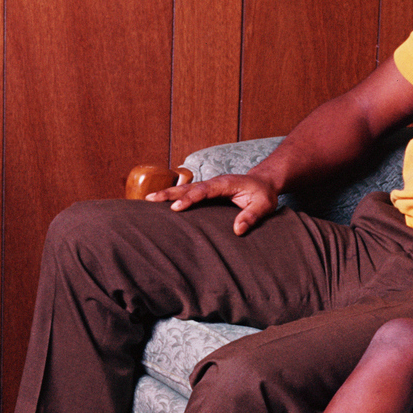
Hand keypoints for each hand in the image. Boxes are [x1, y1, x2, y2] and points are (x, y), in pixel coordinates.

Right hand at [146, 171, 281, 234]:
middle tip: (151, 200)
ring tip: (148, 200)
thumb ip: (252, 216)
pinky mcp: (206, 192)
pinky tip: (161, 203)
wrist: (264, 182)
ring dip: (167, 194)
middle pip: (189, 187)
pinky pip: (188, 193)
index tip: (176, 207)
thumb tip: (238, 230)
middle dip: (169, 193)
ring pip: (185, 189)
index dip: (190, 198)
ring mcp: (209, 186)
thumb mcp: (264, 206)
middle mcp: (214, 183)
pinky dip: (174, 196)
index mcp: (225, 184)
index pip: (204, 190)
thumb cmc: (264, 194)